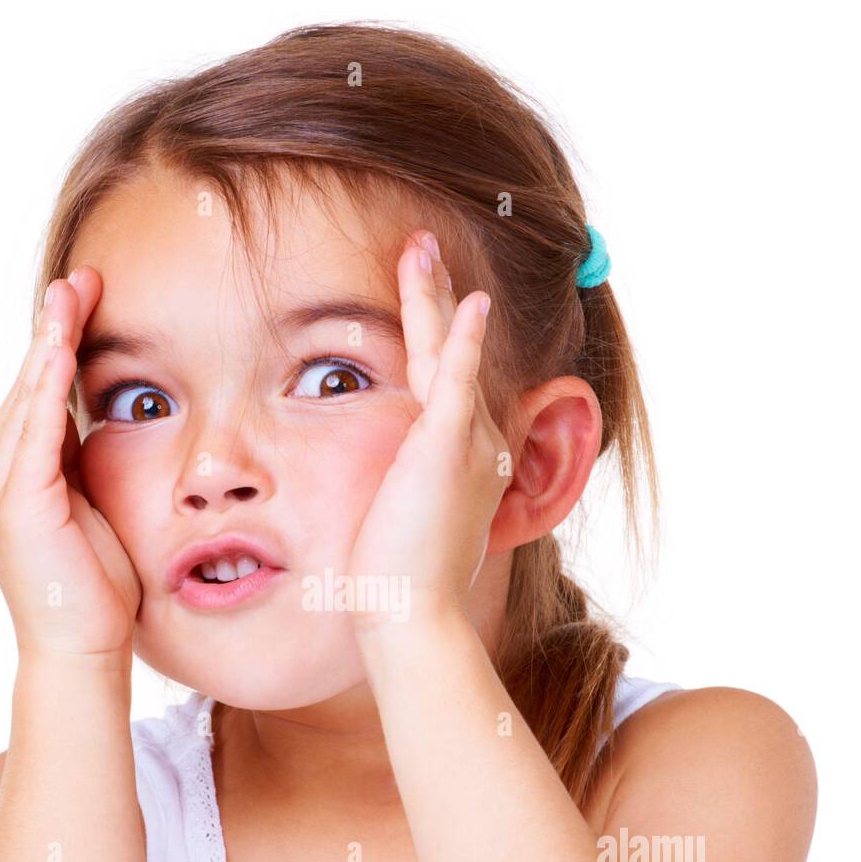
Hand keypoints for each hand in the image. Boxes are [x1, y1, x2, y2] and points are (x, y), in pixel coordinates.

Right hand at [0, 266, 141, 663]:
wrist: (82, 648)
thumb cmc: (99, 589)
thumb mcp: (97, 509)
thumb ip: (89, 465)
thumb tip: (109, 423)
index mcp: (18, 475)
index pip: (40, 395)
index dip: (62, 346)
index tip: (88, 298)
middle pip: (29, 385)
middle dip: (56, 329)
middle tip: (83, 277)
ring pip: (27, 398)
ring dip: (51, 342)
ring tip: (73, 293)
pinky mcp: (16, 501)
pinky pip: (33, 431)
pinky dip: (46, 387)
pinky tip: (62, 349)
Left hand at [347, 230, 509, 636]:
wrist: (414, 615)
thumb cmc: (401, 584)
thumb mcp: (406, 527)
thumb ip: (403, 495)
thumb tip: (384, 495)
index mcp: (464, 460)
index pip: (447, 382)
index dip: (438, 335)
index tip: (427, 299)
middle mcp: (476, 444)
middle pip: (452, 354)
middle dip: (438, 297)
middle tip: (422, 247)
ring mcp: (466, 444)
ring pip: (448, 352)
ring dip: (435, 295)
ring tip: (421, 245)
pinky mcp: (445, 449)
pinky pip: (457, 380)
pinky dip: (465, 338)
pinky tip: (470, 300)